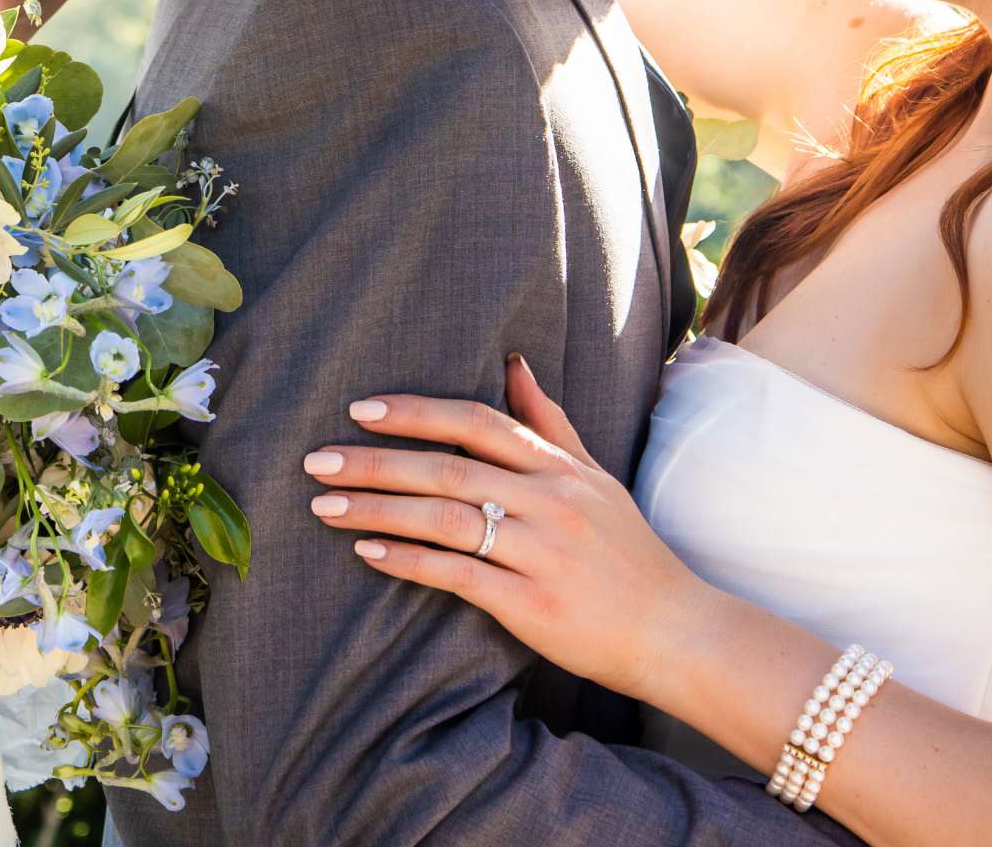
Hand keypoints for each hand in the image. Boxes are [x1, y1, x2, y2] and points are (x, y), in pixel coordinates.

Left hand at [303, 352, 720, 702]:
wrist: (675, 630)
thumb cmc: (628, 552)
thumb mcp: (595, 476)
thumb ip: (549, 423)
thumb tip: (513, 362)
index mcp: (560, 468)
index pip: (478, 422)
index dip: (416, 413)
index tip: (361, 411)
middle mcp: (551, 502)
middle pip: (448, 468)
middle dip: (375, 462)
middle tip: (316, 460)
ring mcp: (542, 553)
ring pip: (445, 519)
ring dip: (378, 510)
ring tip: (325, 507)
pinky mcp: (533, 605)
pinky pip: (458, 576)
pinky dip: (409, 562)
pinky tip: (368, 554)